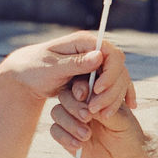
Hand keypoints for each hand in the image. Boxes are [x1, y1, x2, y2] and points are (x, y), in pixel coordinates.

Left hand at [0, 31, 135, 113]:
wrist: (26, 75)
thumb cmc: (35, 68)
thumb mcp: (52, 68)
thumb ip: (75, 63)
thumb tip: (99, 56)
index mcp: (84, 42)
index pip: (111, 54)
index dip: (110, 73)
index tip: (98, 91)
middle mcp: (94, 51)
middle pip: (118, 69)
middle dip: (111, 91)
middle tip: (96, 111)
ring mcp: (96, 64)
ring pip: (118, 80)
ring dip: (114, 98)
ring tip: (103, 116)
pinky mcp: (95, 76)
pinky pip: (114, 85)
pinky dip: (120, 95)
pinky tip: (131, 106)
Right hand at [50, 83, 147, 157]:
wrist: (123, 157)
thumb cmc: (126, 133)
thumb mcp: (122, 121)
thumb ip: (105, 110)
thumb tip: (89, 104)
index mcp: (94, 94)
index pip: (81, 84)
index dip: (79, 87)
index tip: (85, 97)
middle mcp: (80, 104)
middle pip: (65, 96)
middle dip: (73, 107)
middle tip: (87, 118)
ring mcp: (70, 118)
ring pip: (57, 112)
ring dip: (69, 123)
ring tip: (86, 136)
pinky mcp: (65, 134)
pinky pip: (55, 131)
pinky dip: (65, 138)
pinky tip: (78, 145)